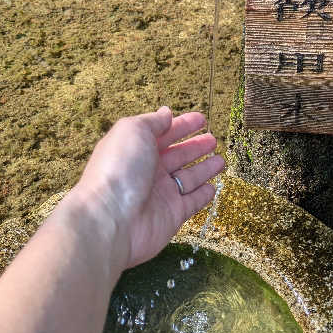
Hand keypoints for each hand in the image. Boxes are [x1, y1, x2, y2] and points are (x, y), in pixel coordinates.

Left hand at [74, 107, 223, 269]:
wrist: (111, 219)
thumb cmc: (120, 169)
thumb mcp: (134, 131)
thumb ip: (153, 121)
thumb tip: (166, 112)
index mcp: (137, 148)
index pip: (164, 133)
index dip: (182, 125)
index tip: (201, 119)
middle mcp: (148, 170)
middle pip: (177, 155)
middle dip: (195, 146)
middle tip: (213, 139)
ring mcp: (161, 193)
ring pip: (188, 177)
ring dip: (204, 168)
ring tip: (221, 160)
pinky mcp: (172, 214)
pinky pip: (192, 201)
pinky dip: (203, 194)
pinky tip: (213, 187)